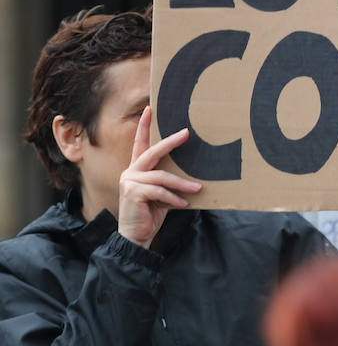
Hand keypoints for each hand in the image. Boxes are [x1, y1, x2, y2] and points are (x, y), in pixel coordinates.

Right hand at [118, 107, 200, 248]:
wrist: (136, 235)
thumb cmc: (151, 213)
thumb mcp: (162, 194)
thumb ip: (168, 181)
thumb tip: (195, 175)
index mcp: (137, 169)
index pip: (140, 144)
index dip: (145, 127)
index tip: (150, 109)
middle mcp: (131, 171)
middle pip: (152, 152)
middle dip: (170, 142)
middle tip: (187, 133)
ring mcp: (130, 181)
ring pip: (161, 176)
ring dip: (182, 184)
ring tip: (198, 189)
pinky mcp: (133, 193)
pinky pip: (159, 191)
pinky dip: (174, 198)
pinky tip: (184, 204)